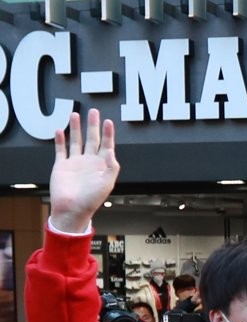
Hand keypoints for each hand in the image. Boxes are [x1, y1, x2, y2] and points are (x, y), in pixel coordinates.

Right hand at [50, 109, 119, 232]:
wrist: (72, 209)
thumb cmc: (91, 199)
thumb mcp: (107, 183)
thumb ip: (112, 167)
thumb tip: (112, 151)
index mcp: (102, 166)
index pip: (107, 145)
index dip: (108, 134)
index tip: (108, 122)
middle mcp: (89, 162)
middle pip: (92, 139)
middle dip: (93, 126)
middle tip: (93, 112)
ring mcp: (75, 163)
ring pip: (76, 141)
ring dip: (76, 128)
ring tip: (75, 114)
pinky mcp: (61, 165)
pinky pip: (60, 150)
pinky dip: (60, 140)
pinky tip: (59, 130)